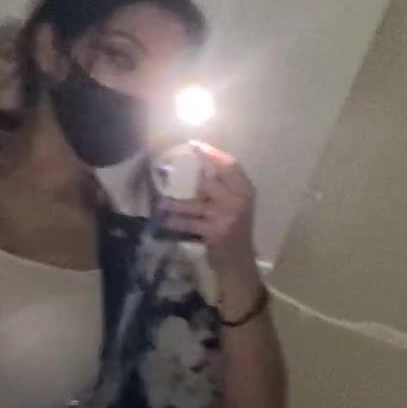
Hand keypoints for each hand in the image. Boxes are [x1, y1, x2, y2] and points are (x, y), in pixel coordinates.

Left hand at [158, 144, 256, 272]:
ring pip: (194, 203)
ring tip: (160, 203)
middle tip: (170, 177)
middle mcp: (238, 201)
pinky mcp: (213, 232)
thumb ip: (225, 188)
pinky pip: (188, 223)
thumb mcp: (237, 205)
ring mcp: (225, 216)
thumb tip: (200, 167)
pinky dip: (175, 221)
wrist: (239, 262)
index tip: (194, 145)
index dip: (212, 154)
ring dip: (174, 204)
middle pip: (209, 181)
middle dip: (190, 181)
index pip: (230, 165)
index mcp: (246, 190)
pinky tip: (164, 220)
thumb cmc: (235, 230)